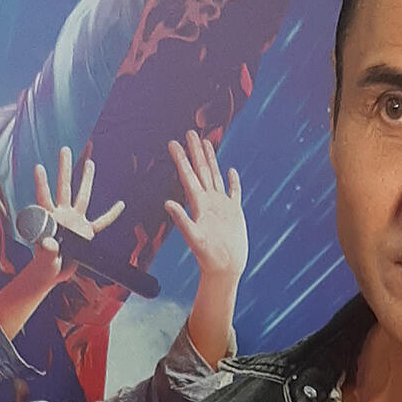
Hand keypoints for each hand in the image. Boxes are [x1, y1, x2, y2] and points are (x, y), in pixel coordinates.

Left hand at [32, 147, 125, 286]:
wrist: (52, 272)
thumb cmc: (44, 265)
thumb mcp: (44, 259)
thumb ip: (46, 251)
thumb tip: (49, 243)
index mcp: (49, 220)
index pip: (45, 198)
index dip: (42, 183)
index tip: (39, 167)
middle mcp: (62, 216)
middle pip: (64, 188)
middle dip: (65, 169)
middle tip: (65, 150)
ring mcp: (75, 221)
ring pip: (82, 196)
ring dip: (85, 179)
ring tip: (89, 162)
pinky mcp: (85, 232)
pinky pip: (101, 222)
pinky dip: (111, 214)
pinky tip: (120, 205)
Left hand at [166, 132, 247, 280]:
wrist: (224, 268)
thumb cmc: (208, 257)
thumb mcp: (194, 238)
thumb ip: (182, 220)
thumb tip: (167, 203)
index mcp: (198, 204)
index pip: (187, 176)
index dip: (180, 159)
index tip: (173, 143)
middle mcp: (208, 202)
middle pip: (201, 171)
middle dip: (195, 152)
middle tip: (189, 133)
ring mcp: (221, 206)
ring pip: (215, 177)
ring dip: (211, 160)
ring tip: (206, 143)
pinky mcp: (234, 212)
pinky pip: (234, 193)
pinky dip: (233, 182)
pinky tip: (231, 171)